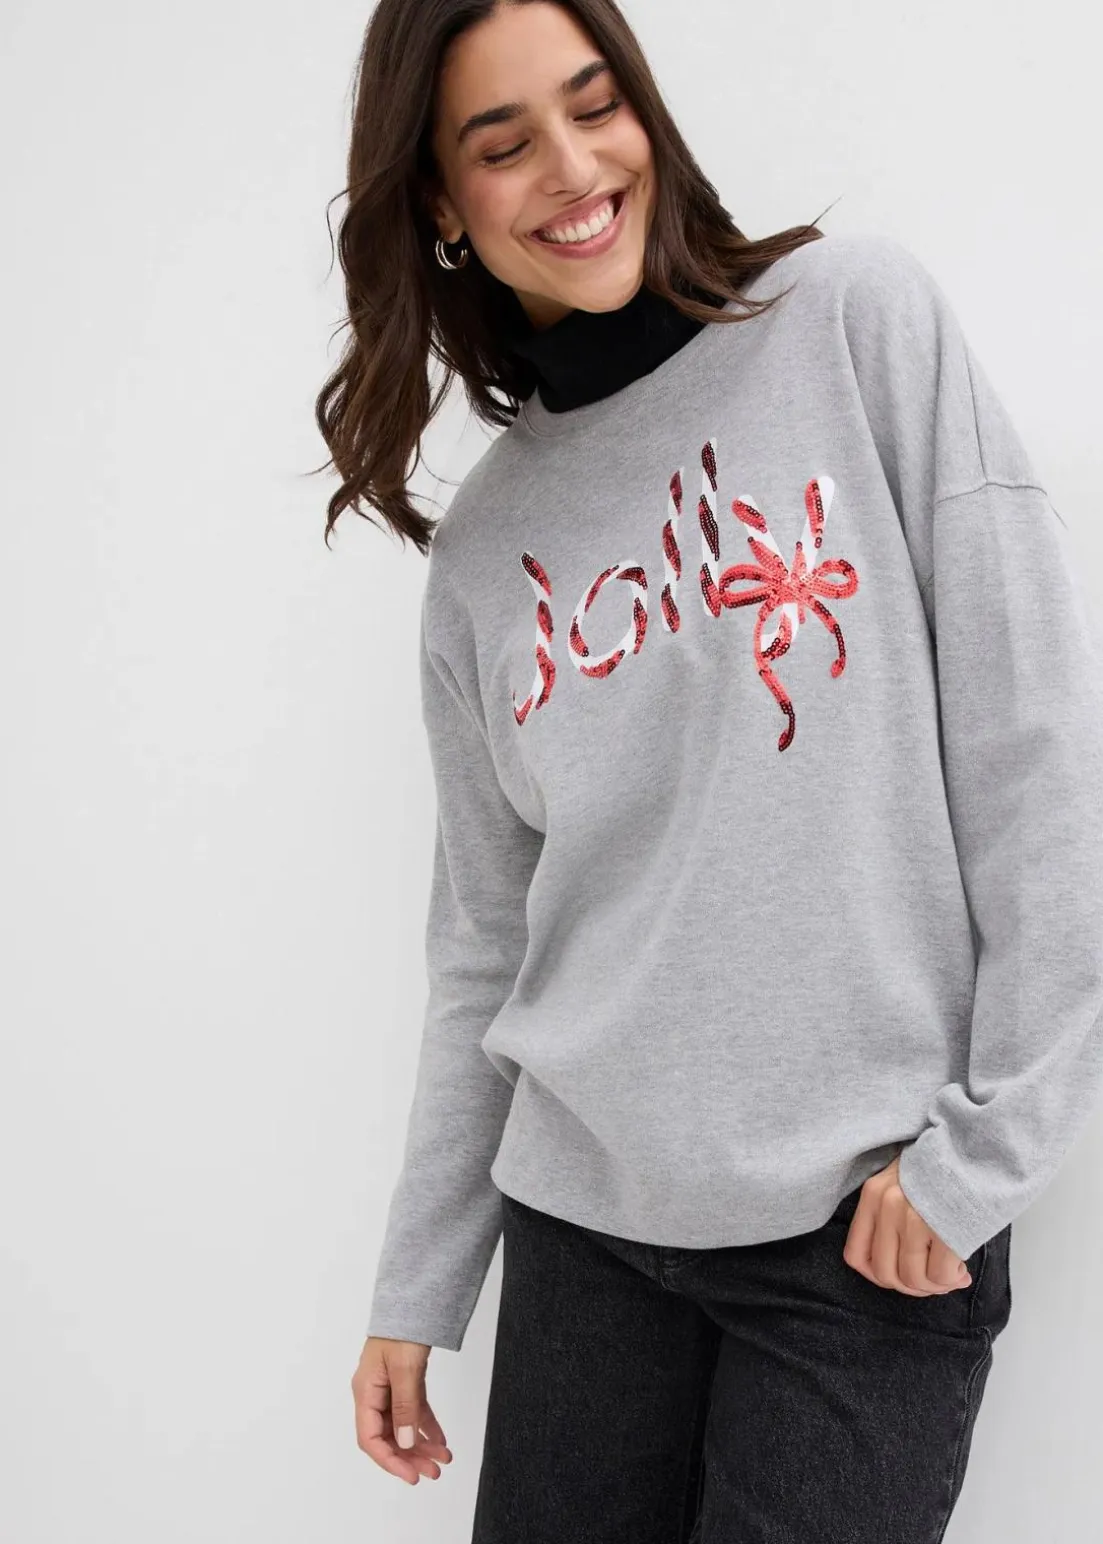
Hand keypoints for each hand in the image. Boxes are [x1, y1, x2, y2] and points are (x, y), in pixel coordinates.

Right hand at [352, 1335, 453, 1484]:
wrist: (413, 1301)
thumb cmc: (402, 1331)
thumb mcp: (404, 1369)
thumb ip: (405, 1407)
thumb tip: (407, 1443)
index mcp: (365, 1392)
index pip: (370, 1438)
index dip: (390, 1461)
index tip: (411, 1475)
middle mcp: (374, 1394)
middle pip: (388, 1436)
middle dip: (410, 1457)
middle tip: (434, 1472)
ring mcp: (389, 1388)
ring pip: (403, 1427)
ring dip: (421, 1445)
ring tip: (442, 1460)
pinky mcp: (404, 1382)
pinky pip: (414, 1411)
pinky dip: (427, 1426)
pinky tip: (441, 1440)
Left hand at [843, 1155, 972, 1296]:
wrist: (978, 1145)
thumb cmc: (943, 1166)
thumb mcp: (904, 1180)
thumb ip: (892, 1217)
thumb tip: (903, 1271)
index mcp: (873, 1194)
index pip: (856, 1255)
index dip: (879, 1276)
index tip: (900, 1274)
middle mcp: (888, 1205)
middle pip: (886, 1273)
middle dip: (912, 1286)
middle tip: (932, 1280)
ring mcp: (914, 1217)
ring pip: (913, 1278)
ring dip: (934, 1285)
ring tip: (949, 1274)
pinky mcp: (943, 1228)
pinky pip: (939, 1276)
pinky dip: (951, 1279)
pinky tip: (961, 1268)